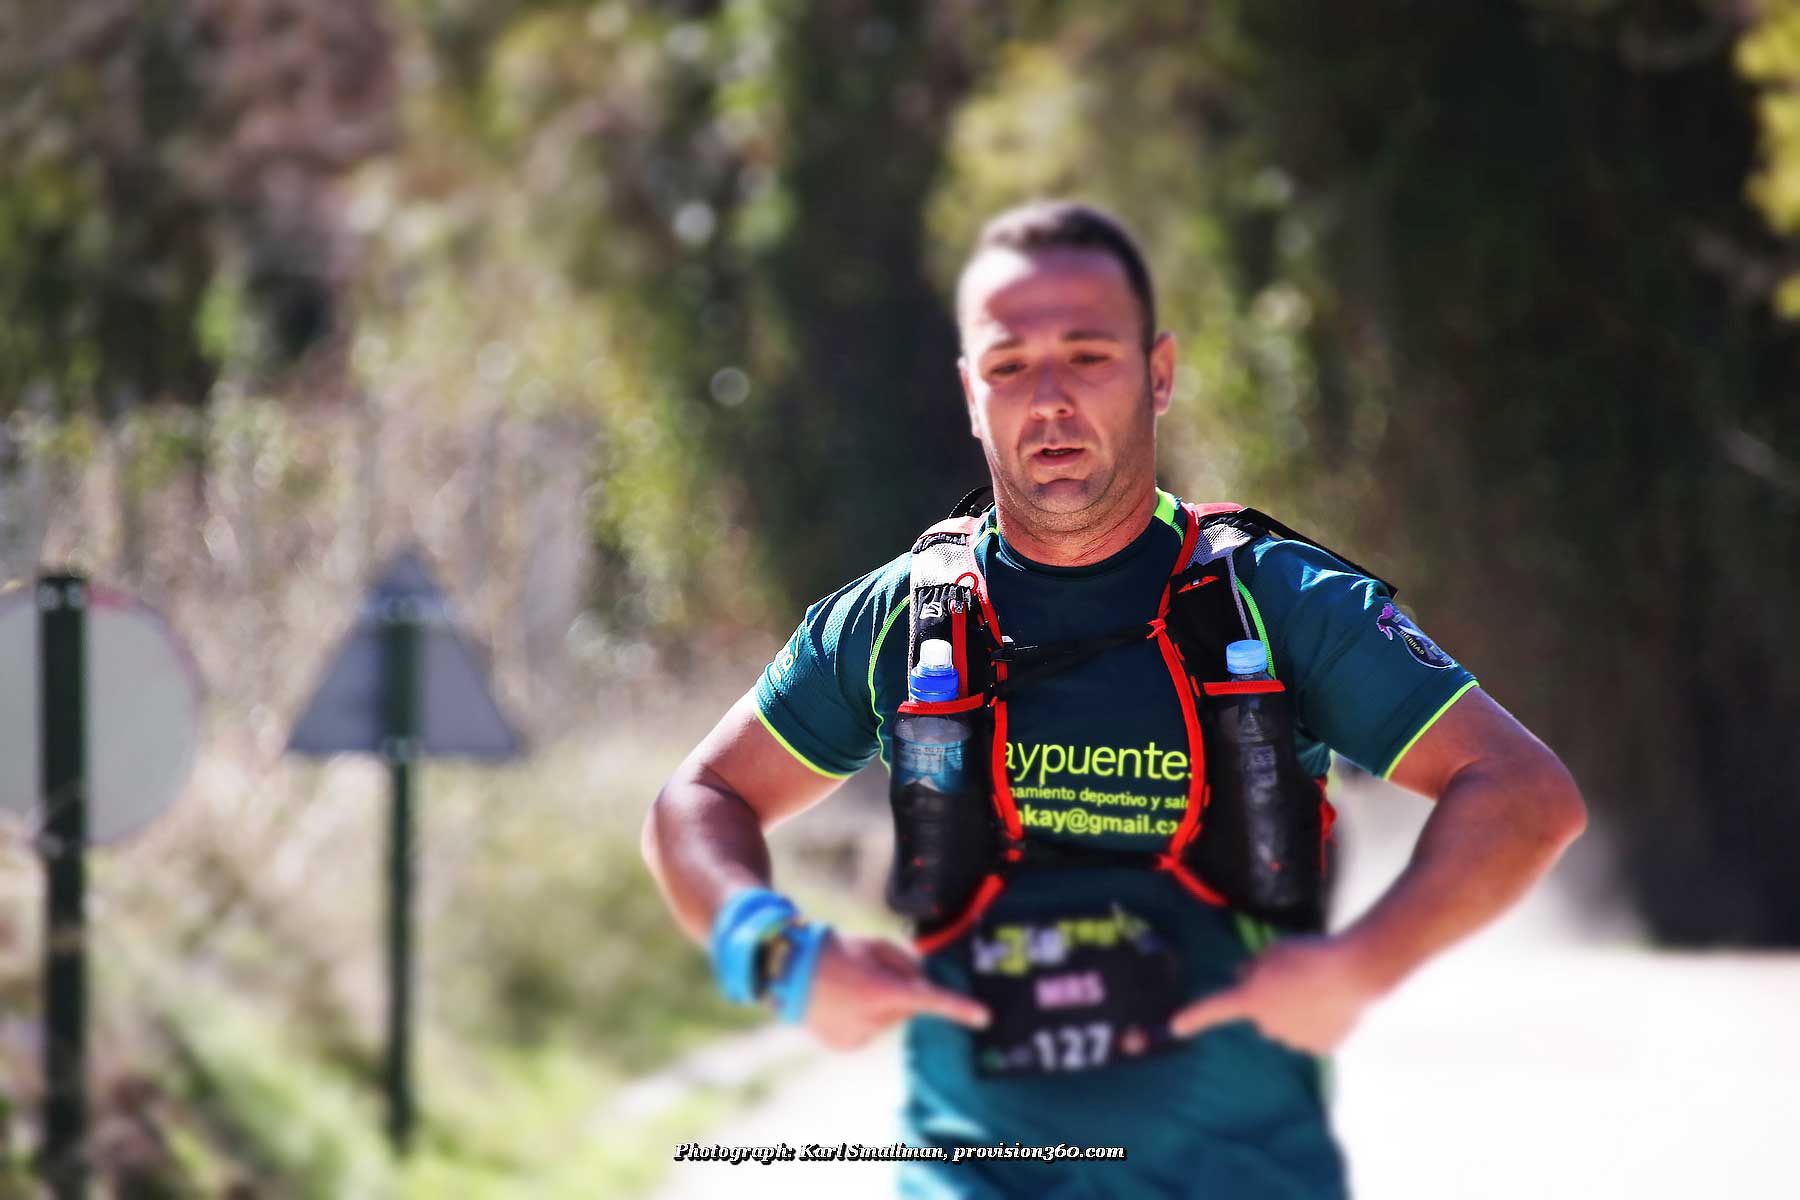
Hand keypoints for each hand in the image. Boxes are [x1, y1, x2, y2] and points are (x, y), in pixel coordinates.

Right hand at [803, 933, 989, 1050]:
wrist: (785, 969)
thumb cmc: (833, 949)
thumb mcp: (874, 945)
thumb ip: (906, 964)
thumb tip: (922, 982)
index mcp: (881, 991)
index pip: (930, 1000)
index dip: (959, 1008)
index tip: (982, 1016)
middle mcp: (872, 1021)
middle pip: (906, 1008)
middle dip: (898, 992)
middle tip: (870, 974)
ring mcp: (858, 1037)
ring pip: (887, 1021)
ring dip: (879, 1005)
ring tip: (850, 986)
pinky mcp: (847, 1046)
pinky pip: (869, 1031)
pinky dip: (863, 1018)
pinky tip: (842, 1003)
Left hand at [1170, 935, 1384, 1054]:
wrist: (1356, 971)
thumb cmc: (1311, 954)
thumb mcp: (1272, 951)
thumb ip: (1253, 967)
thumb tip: (1243, 978)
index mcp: (1251, 998)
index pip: (1215, 1008)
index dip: (1194, 1017)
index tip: (1176, 1027)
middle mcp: (1268, 1025)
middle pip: (1261, 1014)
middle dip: (1270, 1000)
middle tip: (1292, 979)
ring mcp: (1294, 1040)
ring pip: (1287, 1026)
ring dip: (1294, 1012)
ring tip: (1317, 989)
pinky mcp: (1319, 1048)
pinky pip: (1311, 1035)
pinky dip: (1317, 1023)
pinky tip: (1330, 1005)